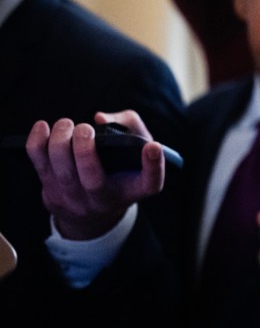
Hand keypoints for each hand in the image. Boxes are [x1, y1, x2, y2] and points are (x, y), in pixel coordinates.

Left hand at [26, 110, 165, 240]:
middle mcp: (105, 199)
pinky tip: (42, 126)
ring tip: (66, 124)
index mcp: (133, 189)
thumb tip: (99, 118)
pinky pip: (39, 166)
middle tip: (85, 129)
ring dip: (59, 144)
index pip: (150, 183)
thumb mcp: (134, 149)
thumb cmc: (119, 168)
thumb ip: (128, 125)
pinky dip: (37, 144)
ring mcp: (76, 199)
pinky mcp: (51, 192)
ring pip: (63, 174)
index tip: (152, 147)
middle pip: (94, 181)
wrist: (91, 209)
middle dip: (85, 152)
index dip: (154, 166)